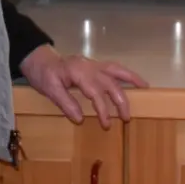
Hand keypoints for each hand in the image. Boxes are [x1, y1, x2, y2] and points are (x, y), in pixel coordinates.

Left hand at [20, 45, 147, 129]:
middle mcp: (90, 65)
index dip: (102, 109)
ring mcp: (94, 64)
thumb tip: (80, 119)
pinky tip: (135, 80)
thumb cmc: (43, 75)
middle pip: (110, 82)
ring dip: (132, 79)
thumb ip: (65, 103)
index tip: (106, 123)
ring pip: (117, 70)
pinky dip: (126, 73)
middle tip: (126, 118)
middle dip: (120, 101)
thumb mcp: (49, 89)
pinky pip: (114, 68)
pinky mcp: (95, 65)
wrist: (39, 59)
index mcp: (78, 71)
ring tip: (145, 88)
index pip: (95, 92)